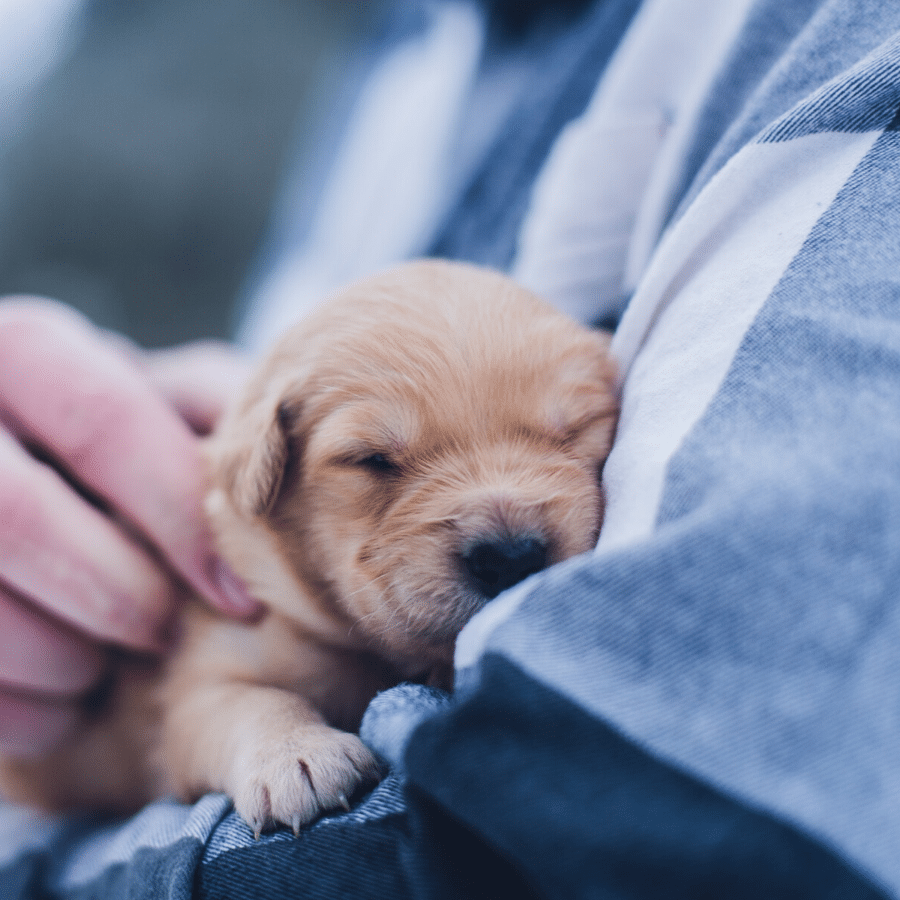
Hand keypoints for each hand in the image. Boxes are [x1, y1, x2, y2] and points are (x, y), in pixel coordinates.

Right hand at [0, 299, 260, 755]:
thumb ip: (210, 405)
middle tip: (158, 633)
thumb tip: (284, 438)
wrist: (12, 473)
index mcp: (25, 352)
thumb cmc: (108, 446)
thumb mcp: (155, 398)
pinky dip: (16, 710)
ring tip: (101, 668)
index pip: (105, 423)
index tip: (239, 597)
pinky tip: (58, 706)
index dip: (179, 517)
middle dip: (111, 594)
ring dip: (56, 658)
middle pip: (14, 514)